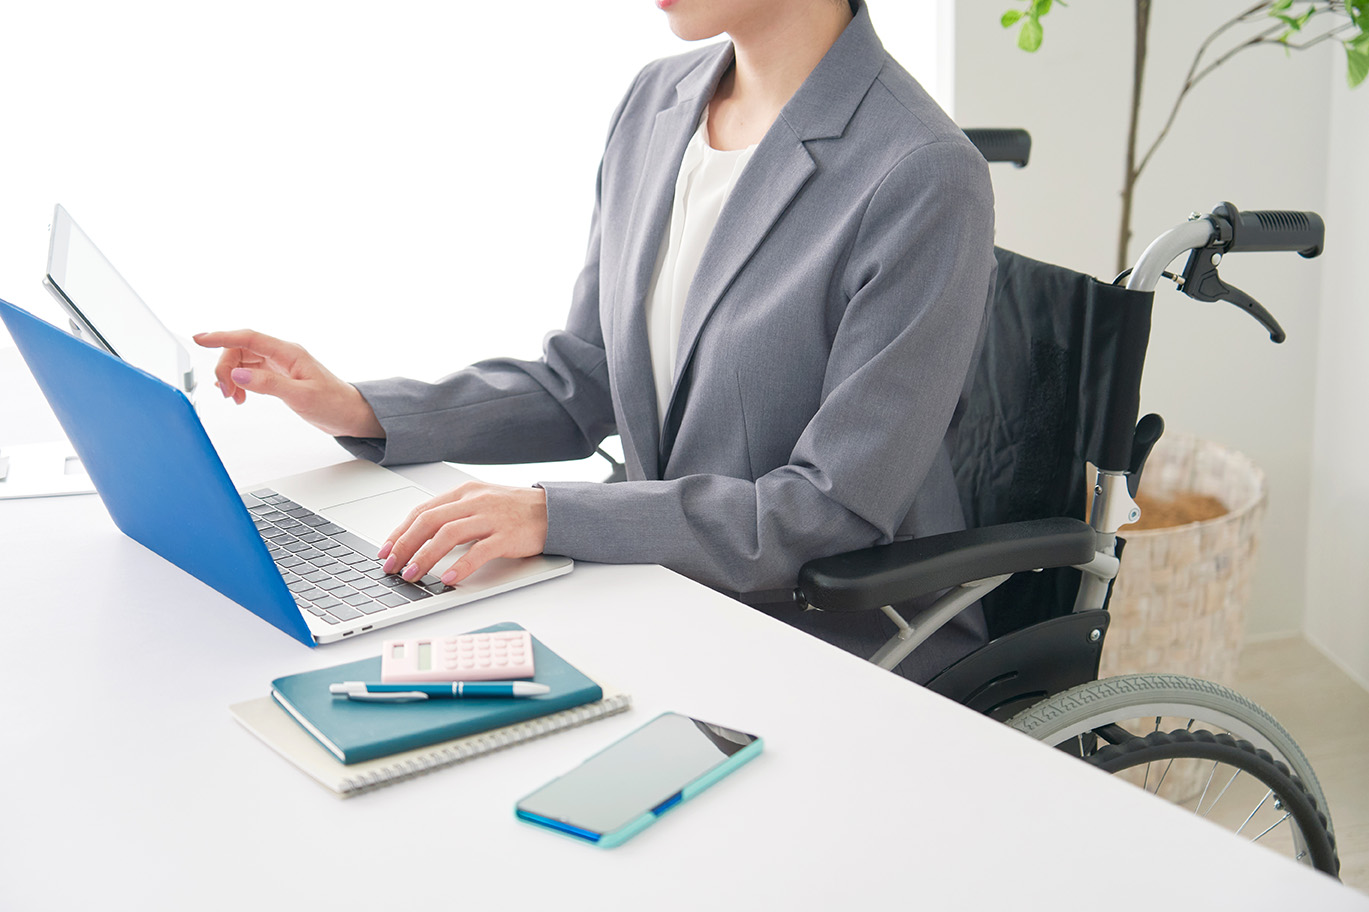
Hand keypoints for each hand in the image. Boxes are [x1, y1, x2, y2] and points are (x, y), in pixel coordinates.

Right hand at [192, 329, 383, 437]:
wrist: (349, 414)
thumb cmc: (333, 404)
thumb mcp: (301, 396)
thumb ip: (268, 385)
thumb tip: (238, 375)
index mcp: (288, 352)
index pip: (248, 337)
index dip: (221, 336)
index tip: (199, 339)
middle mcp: (282, 354)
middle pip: (240, 349)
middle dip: (226, 368)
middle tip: (227, 393)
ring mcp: (279, 365)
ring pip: (243, 361)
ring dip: (231, 377)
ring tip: (234, 398)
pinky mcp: (278, 377)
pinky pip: (250, 372)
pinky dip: (239, 382)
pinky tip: (238, 395)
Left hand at [380, 483, 548, 585]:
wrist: (554, 510)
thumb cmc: (515, 511)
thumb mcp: (481, 504)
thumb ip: (454, 516)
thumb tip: (422, 539)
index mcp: (464, 493)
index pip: (422, 511)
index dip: (399, 532)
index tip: (385, 550)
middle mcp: (474, 502)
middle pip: (429, 521)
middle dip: (405, 545)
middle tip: (392, 566)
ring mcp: (491, 518)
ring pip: (448, 535)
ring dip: (426, 556)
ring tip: (413, 574)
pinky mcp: (507, 536)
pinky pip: (478, 551)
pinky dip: (460, 566)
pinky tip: (447, 578)